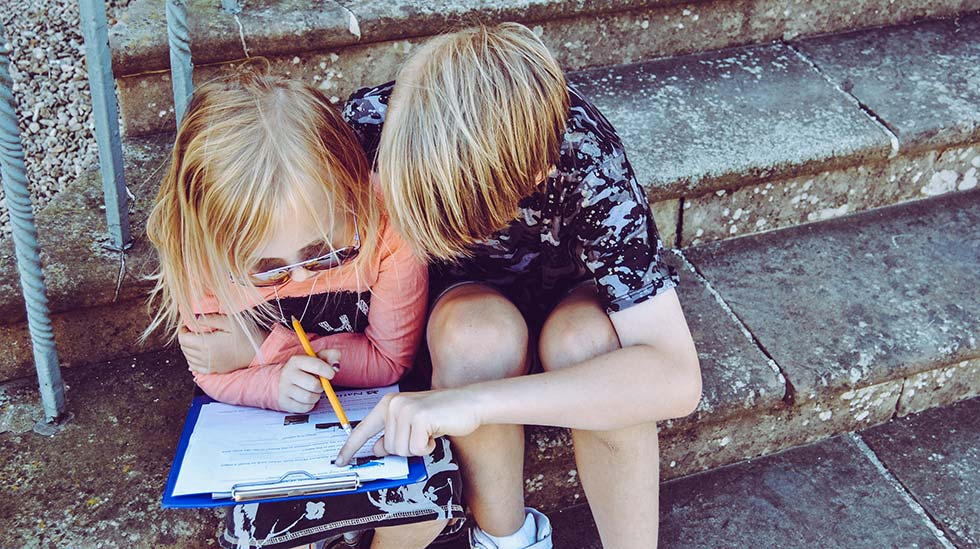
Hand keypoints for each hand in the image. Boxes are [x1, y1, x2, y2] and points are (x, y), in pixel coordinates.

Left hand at [179, 314, 268, 373]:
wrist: (260, 351)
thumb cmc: (246, 335)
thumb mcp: (230, 321)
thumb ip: (210, 319)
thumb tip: (194, 318)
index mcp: (207, 344)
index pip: (183, 338)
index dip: (183, 330)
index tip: (188, 325)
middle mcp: (206, 357)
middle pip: (184, 348)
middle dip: (185, 338)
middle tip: (192, 330)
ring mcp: (210, 366)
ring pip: (188, 358)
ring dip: (188, 349)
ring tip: (196, 340)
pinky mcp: (215, 370)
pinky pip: (196, 368)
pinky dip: (193, 360)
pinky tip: (199, 354)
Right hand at [277, 351, 339, 412]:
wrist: (285, 380)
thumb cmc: (306, 369)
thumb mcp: (319, 358)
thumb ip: (332, 356)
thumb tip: (336, 367)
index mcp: (296, 360)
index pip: (317, 365)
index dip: (328, 372)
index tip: (331, 374)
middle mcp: (288, 373)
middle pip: (314, 385)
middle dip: (321, 386)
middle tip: (319, 384)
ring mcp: (284, 388)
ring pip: (309, 397)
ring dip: (316, 396)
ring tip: (312, 391)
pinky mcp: (284, 402)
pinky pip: (305, 407)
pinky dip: (310, 404)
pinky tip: (307, 398)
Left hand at [334, 388, 482, 465]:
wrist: (469, 402)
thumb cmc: (443, 413)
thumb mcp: (412, 424)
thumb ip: (392, 434)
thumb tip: (376, 449)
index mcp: (388, 404)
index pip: (363, 429)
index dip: (350, 448)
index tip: (340, 461)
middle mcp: (393, 404)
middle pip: (387, 448)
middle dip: (406, 448)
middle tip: (422, 435)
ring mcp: (405, 410)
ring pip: (401, 451)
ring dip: (418, 447)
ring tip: (429, 432)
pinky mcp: (420, 418)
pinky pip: (417, 449)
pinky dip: (429, 447)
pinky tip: (436, 432)